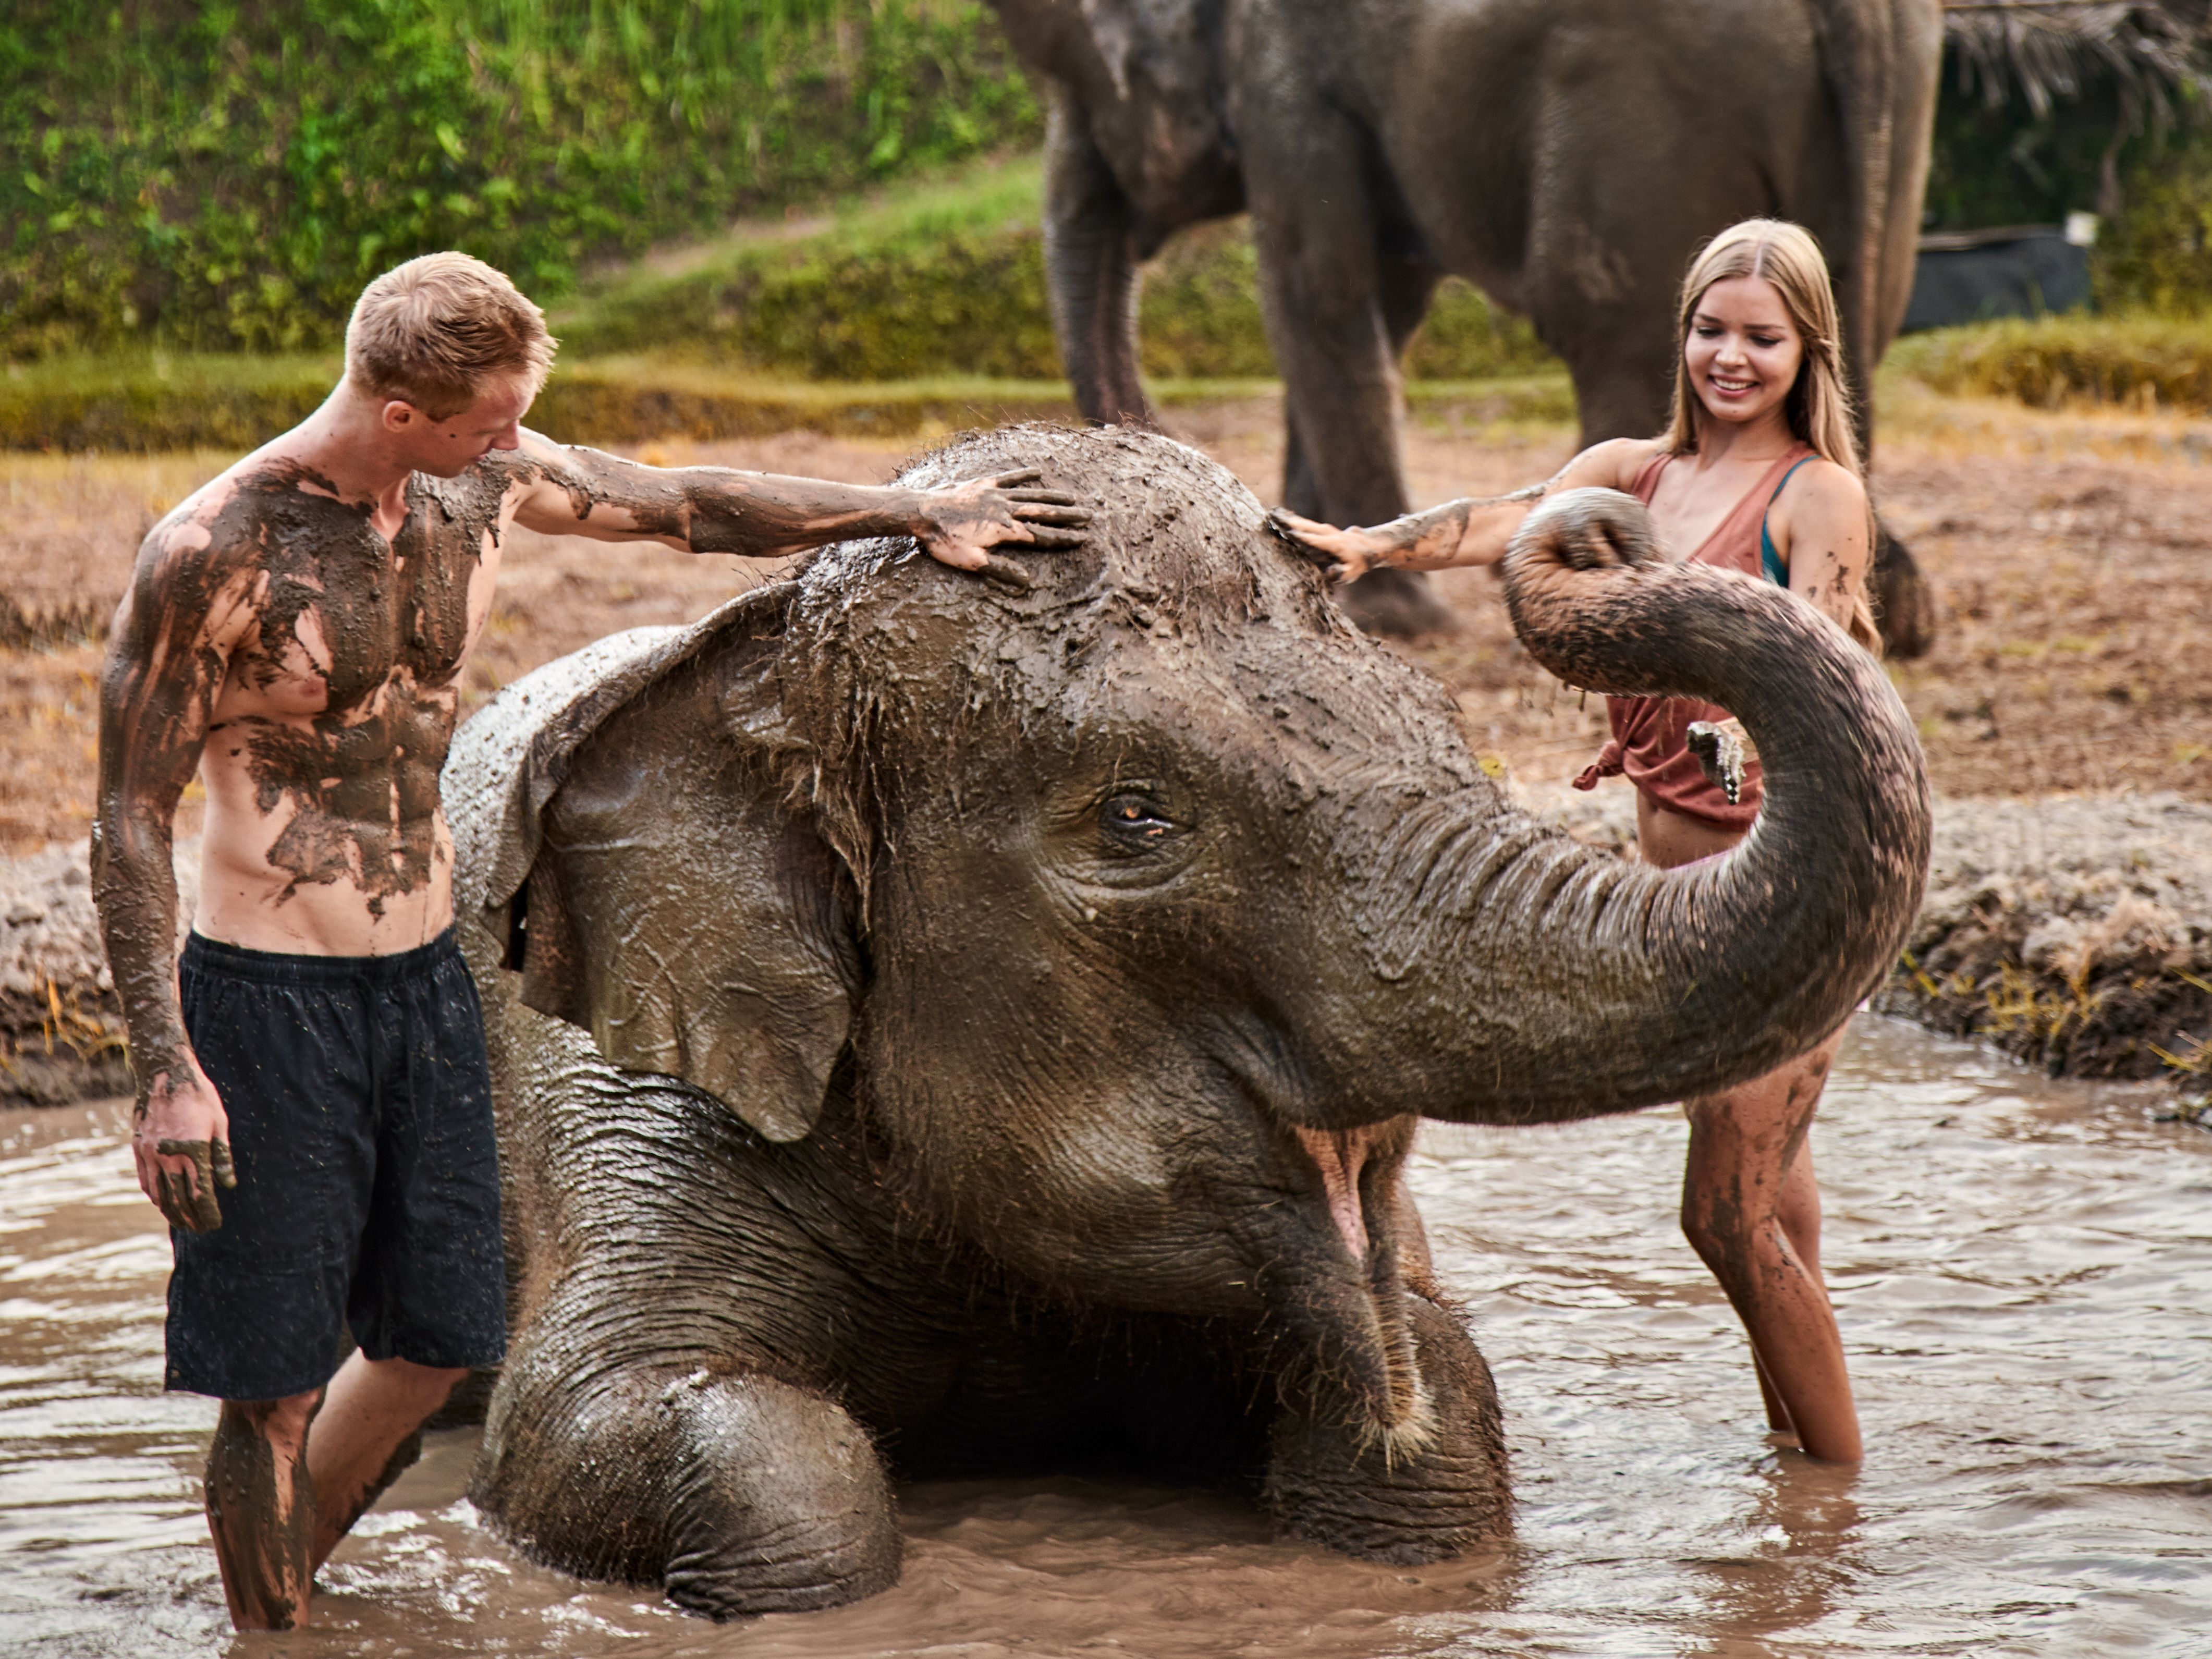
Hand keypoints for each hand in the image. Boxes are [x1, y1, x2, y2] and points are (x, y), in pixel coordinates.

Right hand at [133, 1061, 236, 1232]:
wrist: (165, 1074)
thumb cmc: (199, 1096)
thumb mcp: (219, 1122)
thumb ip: (222, 1156)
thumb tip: (228, 1185)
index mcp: (194, 1150)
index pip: (201, 1193)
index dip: (207, 1212)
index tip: (215, 1223)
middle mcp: (169, 1156)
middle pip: (179, 1199)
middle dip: (191, 1218)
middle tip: (201, 1229)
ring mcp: (150, 1153)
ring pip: (159, 1194)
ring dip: (171, 1212)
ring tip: (184, 1223)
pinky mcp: (139, 1148)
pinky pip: (145, 1180)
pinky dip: (155, 1196)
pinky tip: (163, 1203)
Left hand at [911, 469, 1090, 588]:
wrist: (921, 512)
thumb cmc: (944, 542)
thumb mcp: (972, 562)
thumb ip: (1001, 570)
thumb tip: (1027, 581)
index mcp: (1005, 531)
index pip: (1041, 536)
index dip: (1064, 538)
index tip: (1082, 538)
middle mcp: (1005, 510)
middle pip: (1042, 513)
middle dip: (1067, 516)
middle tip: (1088, 516)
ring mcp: (995, 495)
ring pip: (1030, 494)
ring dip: (1052, 497)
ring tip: (1071, 498)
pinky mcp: (982, 484)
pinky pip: (1009, 478)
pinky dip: (1024, 475)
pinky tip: (1037, 472)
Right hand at [1267, 509, 1392, 582]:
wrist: (1366, 547)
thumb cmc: (1356, 563)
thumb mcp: (1351, 572)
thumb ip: (1340, 574)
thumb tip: (1329, 573)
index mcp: (1332, 545)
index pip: (1313, 540)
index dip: (1300, 536)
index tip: (1286, 531)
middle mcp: (1327, 534)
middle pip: (1304, 526)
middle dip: (1288, 522)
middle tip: (1272, 517)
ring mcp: (1324, 529)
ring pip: (1303, 522)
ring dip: (1288, 518)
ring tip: (1272, 513)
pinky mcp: (1321, 528)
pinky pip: (1305, 523)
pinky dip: (1293, 519)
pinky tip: (1281, 515)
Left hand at [1686, 717, 1757, 805]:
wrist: (1708, 741)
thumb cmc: (1701, 733)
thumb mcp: (1696, 729)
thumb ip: (1696, 732)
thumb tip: (1699, 738)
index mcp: (1726, 741)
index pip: (1725, 751)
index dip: (1724, 759)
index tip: (1721, 767)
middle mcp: (1733, 753)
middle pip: (1734, 764)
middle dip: (1732, 773)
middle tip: (1731, 782)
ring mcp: (1731, 766)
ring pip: (1736, 776)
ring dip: (1735, 785)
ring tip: (1733, 795)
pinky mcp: (1727, 775)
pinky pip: (1732, 785)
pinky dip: (1733, 793)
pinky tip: (1732, 801)